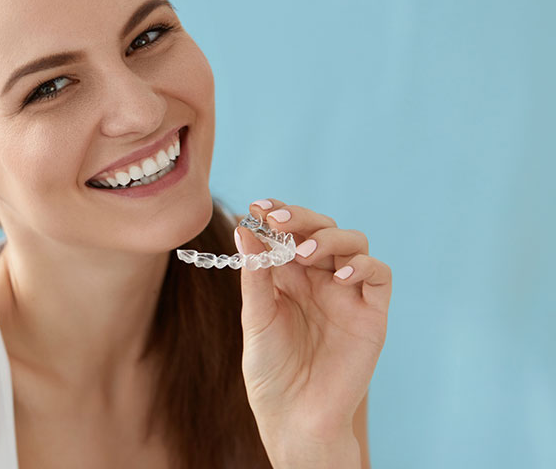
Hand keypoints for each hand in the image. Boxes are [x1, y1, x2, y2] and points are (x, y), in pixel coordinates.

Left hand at [235, 199, 391, 450]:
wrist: (295, 417)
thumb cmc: (270, 372)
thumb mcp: (256, 319)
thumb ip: (255, 276)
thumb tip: (244, 229)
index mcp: (287, 277)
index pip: (288, 233)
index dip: (277, 215)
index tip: (258, 206)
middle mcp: (319, 279)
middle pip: (321, 229)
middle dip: (301, 218)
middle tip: (278, 219)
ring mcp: (347, 294)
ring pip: (353, 243)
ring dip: (330, 238)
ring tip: (303, 252)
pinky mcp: (372, 314)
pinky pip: (379, 275)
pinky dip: (362, 266)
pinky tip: (338, 276)